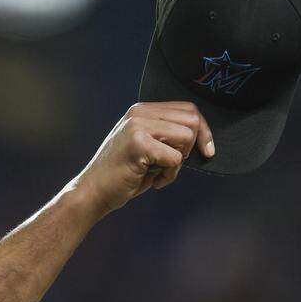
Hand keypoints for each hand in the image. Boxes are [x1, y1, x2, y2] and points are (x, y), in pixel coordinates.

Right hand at [68, 101, 213, 218]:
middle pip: (192, 120)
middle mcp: (139, 112)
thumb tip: (202, 135)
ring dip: (178, 162)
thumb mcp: (146, 146)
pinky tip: (153, 181)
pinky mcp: (138, 143)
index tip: (207, 151)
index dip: (204, 131)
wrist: (93, 192)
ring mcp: (138, 126)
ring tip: (158, 173)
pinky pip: (175, 159)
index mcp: (142, 110)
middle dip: (192, 147)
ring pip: (186, 137)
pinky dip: (169, 175)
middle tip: (171, 164)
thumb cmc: (122, 174)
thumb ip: (167, 135)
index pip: (188, 109)